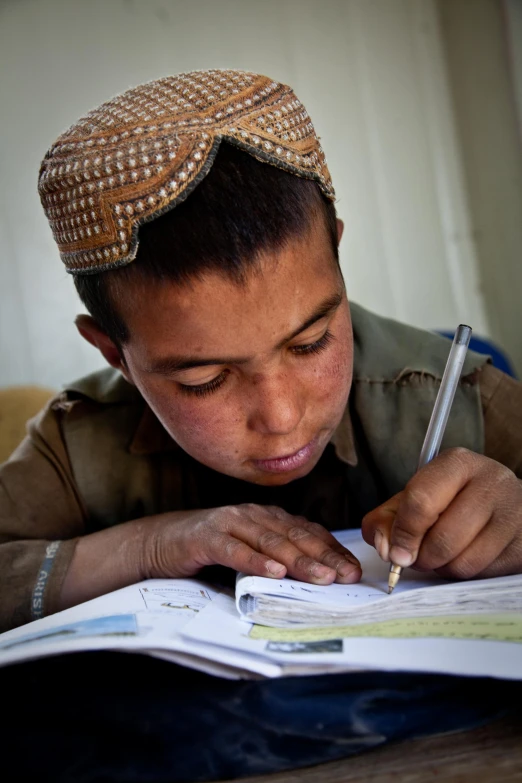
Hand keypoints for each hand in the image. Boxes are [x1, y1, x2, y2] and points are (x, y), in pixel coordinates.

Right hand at [144, 504, 361, 584]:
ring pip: (270, 542)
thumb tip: (317, 580)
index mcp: (267, 517)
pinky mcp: (207, 538)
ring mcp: (230, 523)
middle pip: (294, 536)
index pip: (307, 532)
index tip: (353, 570)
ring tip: (321, 577)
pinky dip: (256, 562)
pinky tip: (274, 573)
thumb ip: (277, 559)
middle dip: (324, 556)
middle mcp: (253, 515)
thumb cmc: (211, 549)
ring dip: (298, 560)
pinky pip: (235, 550)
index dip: (332, 549)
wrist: (161, 541)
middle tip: (346, 576)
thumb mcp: (250, 552)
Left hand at [362, 448, 521, 578]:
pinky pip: (483, 573)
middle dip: (422, 557)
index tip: (395, 553)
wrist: (505, 504)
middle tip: (418, 558)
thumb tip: (384, 547)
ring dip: (443, 568)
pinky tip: (465, 556)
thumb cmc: (454, 500)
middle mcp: (490, 481)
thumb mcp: (416, 497)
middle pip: (442, 538)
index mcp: (457, 463)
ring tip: (442, 554)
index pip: (421, 501)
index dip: (403, 533)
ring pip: (463, 561)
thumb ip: (387, 518)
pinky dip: (466, 573)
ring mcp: (513, 512)